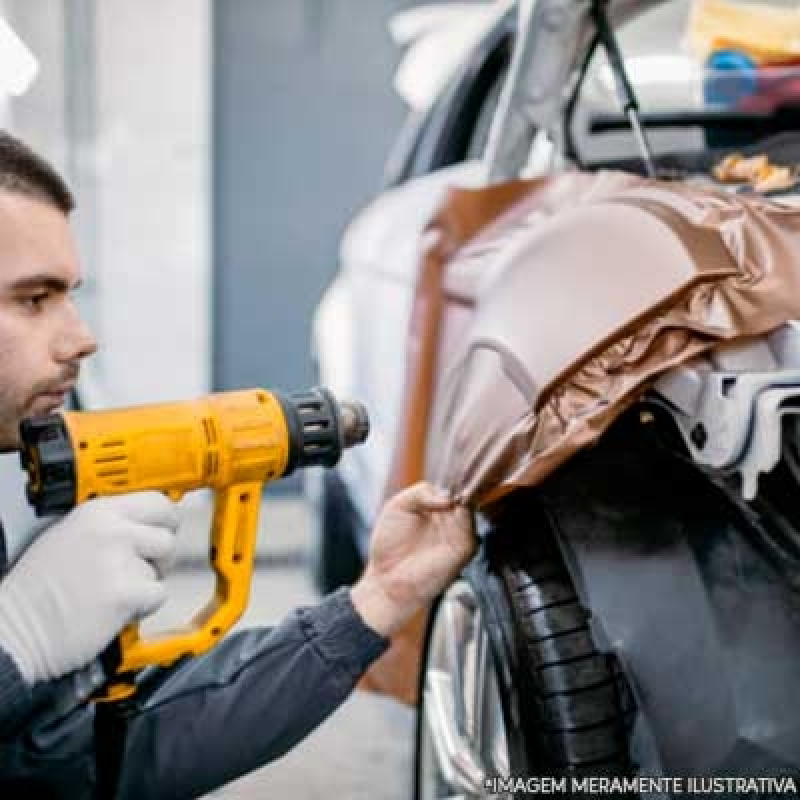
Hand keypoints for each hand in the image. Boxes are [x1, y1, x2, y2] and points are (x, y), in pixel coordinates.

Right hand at [0, 492, 178, 684]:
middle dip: (160, 555)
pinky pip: (159, 595)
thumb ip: (109, 524)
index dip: (166, 519)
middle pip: (168, 536)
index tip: (166, 528)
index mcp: (97, 512)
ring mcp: (119, 561)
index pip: (156, 501)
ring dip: (146, 583)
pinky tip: (118, 608)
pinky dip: (144, 606)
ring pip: (161, 569)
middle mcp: (111, 531)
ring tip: (115, 591)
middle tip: (142, 567)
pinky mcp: (125, 593)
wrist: (15, 628)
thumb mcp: (68, 534)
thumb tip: (146, 524)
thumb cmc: (36, 589)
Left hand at [350, 482, 475, 636]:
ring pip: (473, 506)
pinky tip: (449, 507)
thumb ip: (420, 491)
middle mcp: (450, 520)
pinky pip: (470, 526)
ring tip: (446, 494)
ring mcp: (459, 534)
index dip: (452, 479)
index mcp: (437, 508)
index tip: (448, 470)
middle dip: (461, 485)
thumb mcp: (398, 505)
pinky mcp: (464, 548)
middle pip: (467, 493)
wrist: (387, 580)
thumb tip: (446, 496)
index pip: (453, 486)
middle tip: (450, 481)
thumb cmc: (389, 548)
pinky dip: (463, 513)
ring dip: (463, 497)